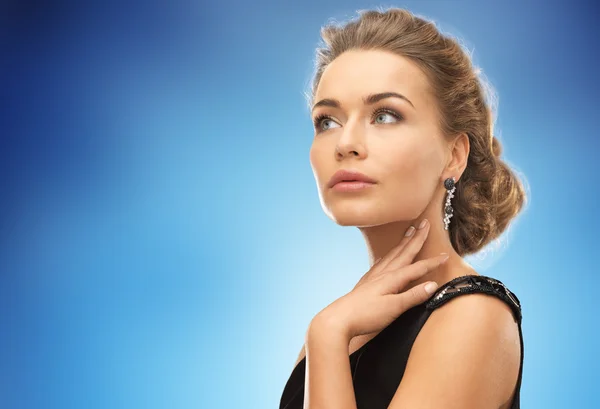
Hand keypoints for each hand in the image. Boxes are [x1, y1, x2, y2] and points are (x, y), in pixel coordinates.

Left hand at [312, 219, 448, 340]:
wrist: (338, 320)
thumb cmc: (366, 315)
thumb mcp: (394, 308)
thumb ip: (413, 296)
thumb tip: (433, 285)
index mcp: (392, 279)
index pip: (417, 267)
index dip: (432, 262)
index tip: (446, 255)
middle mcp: (383, 274)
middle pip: (404, 252)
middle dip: (416, 238)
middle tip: (425, 223)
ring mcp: (373, 277)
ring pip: (392, 255)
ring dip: (403, 243)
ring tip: (409, 231)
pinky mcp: (366, 283)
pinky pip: (381, 263)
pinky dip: (388, 256)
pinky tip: (387, 256)